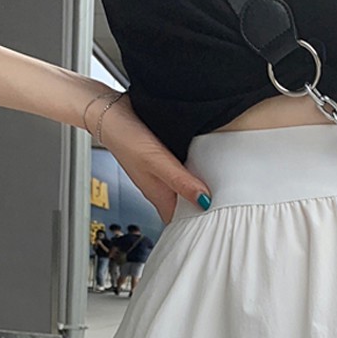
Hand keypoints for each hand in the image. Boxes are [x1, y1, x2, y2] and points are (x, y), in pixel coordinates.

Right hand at [87, 93, 211, 225]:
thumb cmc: (125, 137)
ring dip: (201, 189)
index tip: (220, 223)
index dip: (199, 226)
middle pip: (186, 207)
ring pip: (185, 189)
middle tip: (228, 206)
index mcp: (159, 196)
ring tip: (224, 188)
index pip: (181, 223)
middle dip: (205, 208)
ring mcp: (161, 175)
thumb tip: (204, 201)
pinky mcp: (162, 159)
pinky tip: (205, 166)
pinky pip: (181, 172)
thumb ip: (180, 182)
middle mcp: (160, 188)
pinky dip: (193, 172)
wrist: (107, 110)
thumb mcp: (156, 161)